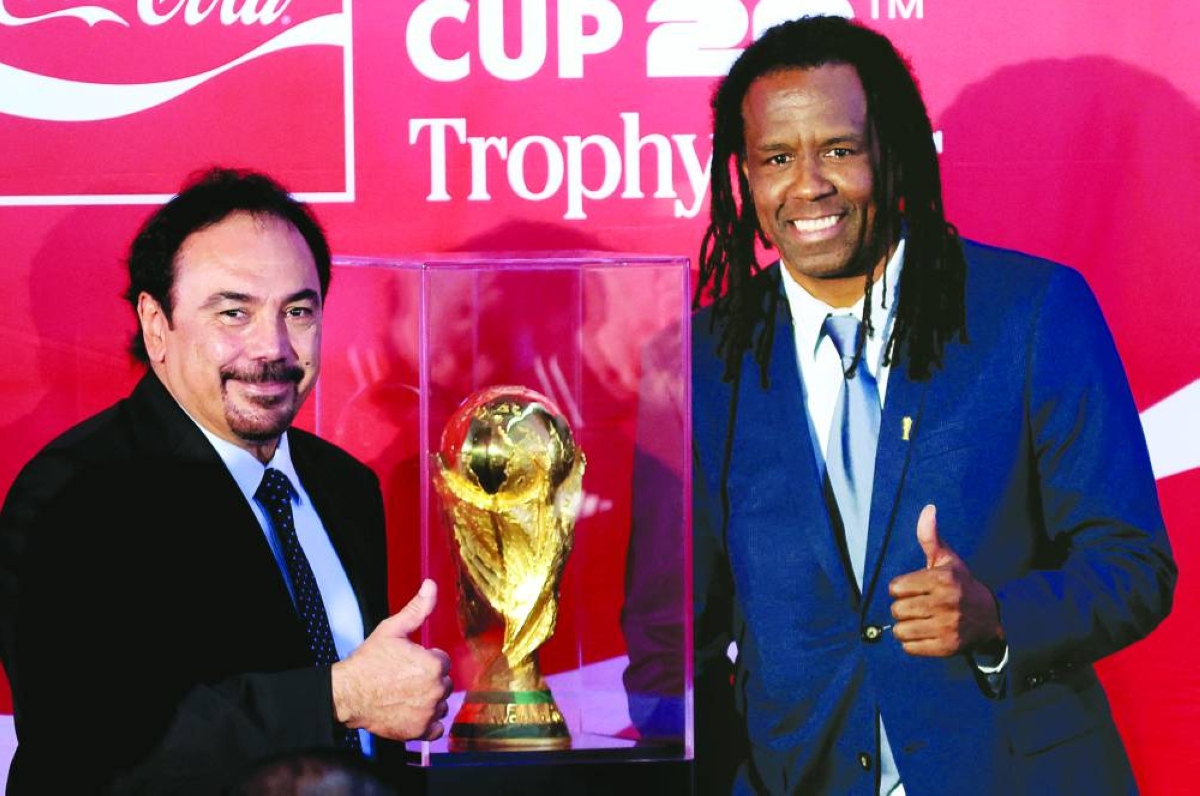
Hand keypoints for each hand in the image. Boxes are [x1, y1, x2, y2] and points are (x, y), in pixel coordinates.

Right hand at [331, 579, 452, 739]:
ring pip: (441, 704)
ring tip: (405, 694)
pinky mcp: (419, 730)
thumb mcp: (392, 629)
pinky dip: (427, 722)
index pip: (443, 661)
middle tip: (404, 679)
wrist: (348, 694)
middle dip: (429, 680)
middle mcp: (435, 690)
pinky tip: (410, 711)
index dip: (426, 660)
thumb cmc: (368, 662)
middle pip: (444, 683)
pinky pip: (436, 727)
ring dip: (429, 701)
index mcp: (433, 664)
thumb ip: (417, 608)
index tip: (408, 663)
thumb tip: (431, 585)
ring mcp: (427, 712)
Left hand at [888, 505, 1003, 656]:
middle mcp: (945, 604)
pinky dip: (913, 643)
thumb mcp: (947, 560)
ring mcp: (947, 627)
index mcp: (942, 580)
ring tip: (919, 621)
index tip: (913, 589)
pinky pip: (911, 648)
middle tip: (917, 606)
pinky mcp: (948, 648)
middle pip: (897, 610)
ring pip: (901, 631)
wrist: (992, 617)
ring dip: (905, 627)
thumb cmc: (961, 584)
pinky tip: (925, 634)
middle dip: (902, 608)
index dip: (901, 589)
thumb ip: (930, 537)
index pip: (896, 588)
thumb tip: (928, 509)